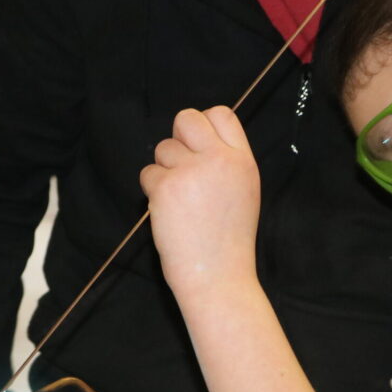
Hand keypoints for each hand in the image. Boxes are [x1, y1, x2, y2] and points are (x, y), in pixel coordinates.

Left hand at [140, 106, 260, 298]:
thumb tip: (199, 140)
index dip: (205, 125)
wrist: (218, 276)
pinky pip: (148, 174)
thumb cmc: (229, 241)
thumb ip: (226, 163)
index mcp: (243, 161)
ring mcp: (191, 172)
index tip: (199, 146)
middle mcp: (219, 160)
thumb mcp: (243, 193)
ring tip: (180, 201)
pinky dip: (152, 192)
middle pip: (187, 119)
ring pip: (163, 149)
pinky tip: (169, 213)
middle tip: (181, 166)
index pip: (222, 114)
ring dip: (164, 170)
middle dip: (178, 137)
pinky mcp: (166, 187)